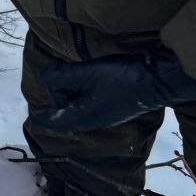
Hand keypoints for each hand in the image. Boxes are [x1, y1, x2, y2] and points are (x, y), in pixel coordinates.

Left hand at [31, 48, 195, 131]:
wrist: (160, 80)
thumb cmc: (121, 79)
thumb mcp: (86, 74)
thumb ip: (61, 76)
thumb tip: (45, 75)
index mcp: (82, 117)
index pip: (54, 121)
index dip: (43, 116)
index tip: (34, 114)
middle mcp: (93, 121)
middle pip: (67, 112)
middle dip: (60, 95)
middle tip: (62, 74)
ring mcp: (107, 116)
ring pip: (81, 106)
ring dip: (75, 92)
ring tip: (79, 74)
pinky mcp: (118, 108)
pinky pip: (94, 102)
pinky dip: (87, 93)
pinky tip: (94, 80)